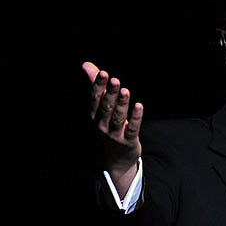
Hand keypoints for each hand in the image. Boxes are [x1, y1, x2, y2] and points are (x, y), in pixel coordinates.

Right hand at [84, 61, 142, 175]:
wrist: (114, 160)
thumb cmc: (107, 128)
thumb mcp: (100, 109)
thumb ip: (96, 86)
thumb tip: (86, 65)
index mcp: (94, 116)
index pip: (95, 99)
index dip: (98, 86)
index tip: (102, 73)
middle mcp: (102, 126)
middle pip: (106, 108)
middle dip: (110, 94)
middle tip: (115, 80)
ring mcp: (115, 135)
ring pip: (118, 118)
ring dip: (122, 104)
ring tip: (126, 91)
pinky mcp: (128, 141)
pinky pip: (132, 128)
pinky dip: (135, 117)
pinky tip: (139, 106)